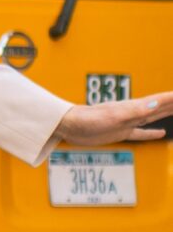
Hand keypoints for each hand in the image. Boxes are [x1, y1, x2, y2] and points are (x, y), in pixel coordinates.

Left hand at [53, 89, 172, 146]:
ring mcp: (127, 122)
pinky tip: (160, 133)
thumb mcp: (114, 117)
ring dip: (166, 113)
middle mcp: (133, 112)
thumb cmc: (88, 119)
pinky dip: (152, 133)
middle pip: (160, 106)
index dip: (172, 98)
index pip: (160, 100)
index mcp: (134, 107)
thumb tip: (154, 105)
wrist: (70, 126)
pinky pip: (141, 132)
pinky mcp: (120, 133)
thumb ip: (135, 111)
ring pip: (153, 117)